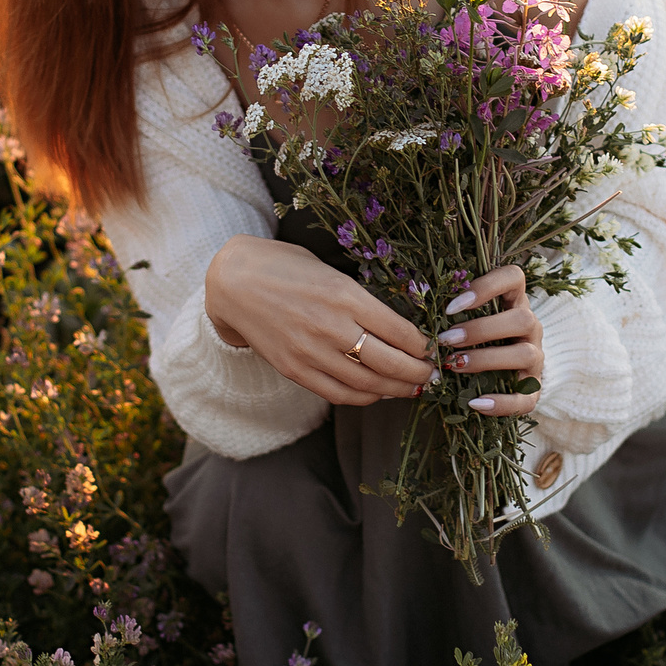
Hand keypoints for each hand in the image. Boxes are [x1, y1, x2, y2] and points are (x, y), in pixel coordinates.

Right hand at [204, 235, 437, 405]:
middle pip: (390, 363)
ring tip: (412, 388)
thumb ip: (360, 299)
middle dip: (418, 374)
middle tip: (432, 375)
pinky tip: (377, 392)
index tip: (433, 350)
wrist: (233, 283)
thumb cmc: (285, 267)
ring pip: (367, 384)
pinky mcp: (294, 370)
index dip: (423, 347)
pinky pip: (338, 393)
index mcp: (345, 295)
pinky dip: (364, 397)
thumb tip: (398, 326)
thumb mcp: (330, 271)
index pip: (400, 331)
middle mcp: (331, 327)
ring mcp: (311, 353)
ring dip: (396, 390)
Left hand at [436, 264, 543, 417]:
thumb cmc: (480, 336)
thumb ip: (455, 312)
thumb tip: (416, 313)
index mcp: (515, 301)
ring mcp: (536, 357)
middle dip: (481, 329)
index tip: (452, 306)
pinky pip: (525, 398)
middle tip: (446, 340)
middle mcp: (531, 327)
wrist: (510, 370)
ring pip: (525, 354)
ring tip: (455, 365)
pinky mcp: (534, 389)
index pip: (514, 278)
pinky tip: (474, 403)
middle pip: (522, 319)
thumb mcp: (471, 317)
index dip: (486, 287)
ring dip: (487, 359)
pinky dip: (501, 403)